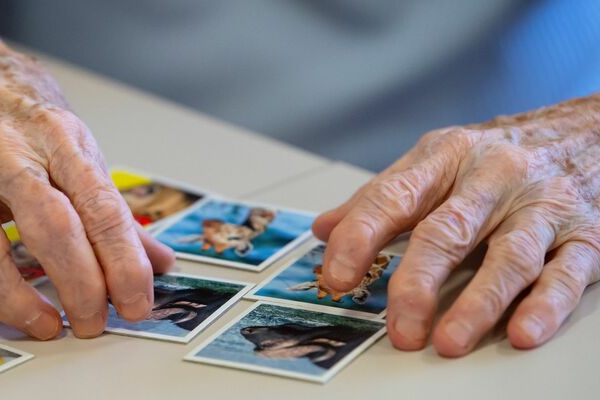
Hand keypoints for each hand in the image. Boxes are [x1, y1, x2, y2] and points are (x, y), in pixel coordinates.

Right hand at [0, 43, 174, 338]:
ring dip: (15, 299)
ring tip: (47, 326)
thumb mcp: (74, 141)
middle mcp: (3, 156)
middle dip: (79, 285)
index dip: (124, 262)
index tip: (137, 302)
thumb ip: (111, 205)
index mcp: (56, 138)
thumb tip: (157, 261)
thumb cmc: (15, 108)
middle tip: (95, 323)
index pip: (100, 207)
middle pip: (48, 228)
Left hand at [312, 96, 599, 355]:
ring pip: (509, 257)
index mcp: (446, 156)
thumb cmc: (496, 156)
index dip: (360, 237)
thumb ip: (379, 198)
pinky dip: (544, 305)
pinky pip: (566, 273)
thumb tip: (324, 230)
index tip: (336, 275)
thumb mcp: (433, 162)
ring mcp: (541, 206)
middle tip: (398, 325)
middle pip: (448, 231)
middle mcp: (494, 177)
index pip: (393, 197)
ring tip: (449, 340)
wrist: (585, 132)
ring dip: (478, 303)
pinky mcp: (585, 235)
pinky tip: (521, 332)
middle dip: (418, 281)